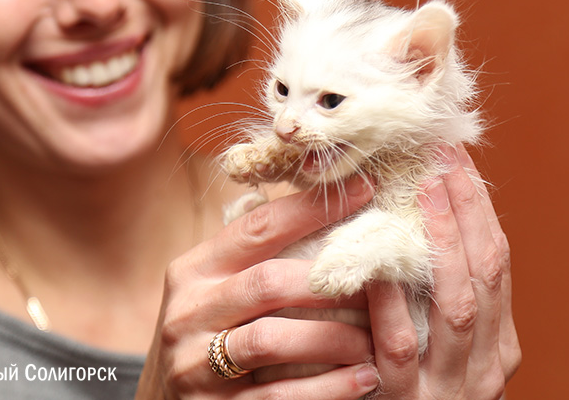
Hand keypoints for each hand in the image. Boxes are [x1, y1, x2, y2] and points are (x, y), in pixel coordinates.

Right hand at [136, 175, 381, 399]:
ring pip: (272, 339)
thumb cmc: (209, 334)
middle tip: (380, 280)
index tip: (366, 190)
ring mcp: (195, 364)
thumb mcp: (218, 288)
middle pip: (268, 281)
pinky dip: (328, 388)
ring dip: (333, 337)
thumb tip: (335, 207)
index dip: (313, 208)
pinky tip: (363, 379)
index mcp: (194, 270)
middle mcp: (188, 311)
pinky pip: (279, 396)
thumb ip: (259, 256)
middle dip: (330, 281)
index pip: (258, 227)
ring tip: (374, 339)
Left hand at [366, 145, 520, 398]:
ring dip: (442, 243)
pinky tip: (376, 266)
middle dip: (466, 209)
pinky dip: (390, 303)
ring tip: (422, 192)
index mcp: (499, 342)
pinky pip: (398, 347)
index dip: (479, 205)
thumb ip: (438, 298)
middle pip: (485, 272)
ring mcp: (450, 386)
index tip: (456, 155)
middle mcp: (487, 363)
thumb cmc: (413, 392)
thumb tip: (420, 215)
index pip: (497, 259)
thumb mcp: (441, 347)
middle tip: (440, 156)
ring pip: (456, 305)